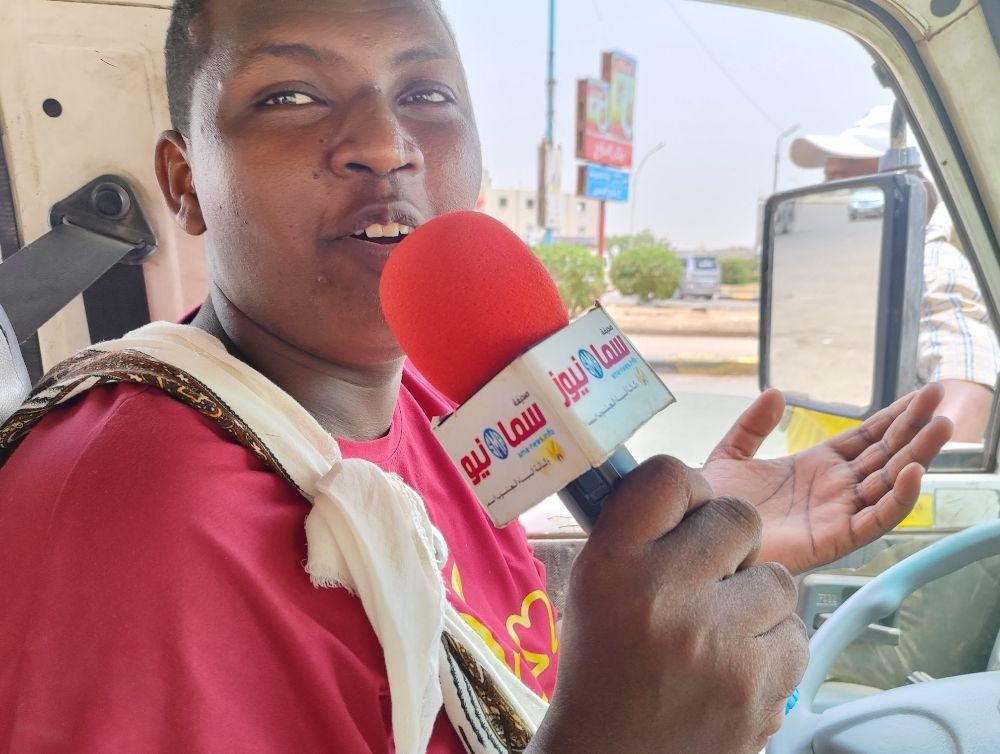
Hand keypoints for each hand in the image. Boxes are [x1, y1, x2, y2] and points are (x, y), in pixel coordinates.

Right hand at [530, 457, 807, 753]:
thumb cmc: (603, 667)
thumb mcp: (592, 586)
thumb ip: (635, 532)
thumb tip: (687, 487)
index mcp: (613, 563)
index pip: (668, 476)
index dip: (686, 490)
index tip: (685, 513)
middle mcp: (664, 596)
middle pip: (738, 517)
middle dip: (730, 541)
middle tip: (708, 573)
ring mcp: (718, 644)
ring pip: (778, 578)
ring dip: (754, 599)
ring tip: (718, 629)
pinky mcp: (760, 689)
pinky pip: (796, 634)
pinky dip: (772, 646)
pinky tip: (736, 664)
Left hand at [702, 384, 952, 573]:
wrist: (698, 539)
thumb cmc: (716, 507)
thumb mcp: (732, 454)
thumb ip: (753, 425)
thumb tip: (775, 393)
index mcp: (816, 467)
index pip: (867, 437)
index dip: (894, 416)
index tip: (920, 394)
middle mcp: (834, 489)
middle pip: (886, 454)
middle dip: (914, 426)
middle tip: (940, 397)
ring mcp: (838, 513)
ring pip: (889, 482)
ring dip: (917, 454)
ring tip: (941, 426)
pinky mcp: (834, 539)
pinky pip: (875, 519)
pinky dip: (897, 498)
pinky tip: (911, 472)